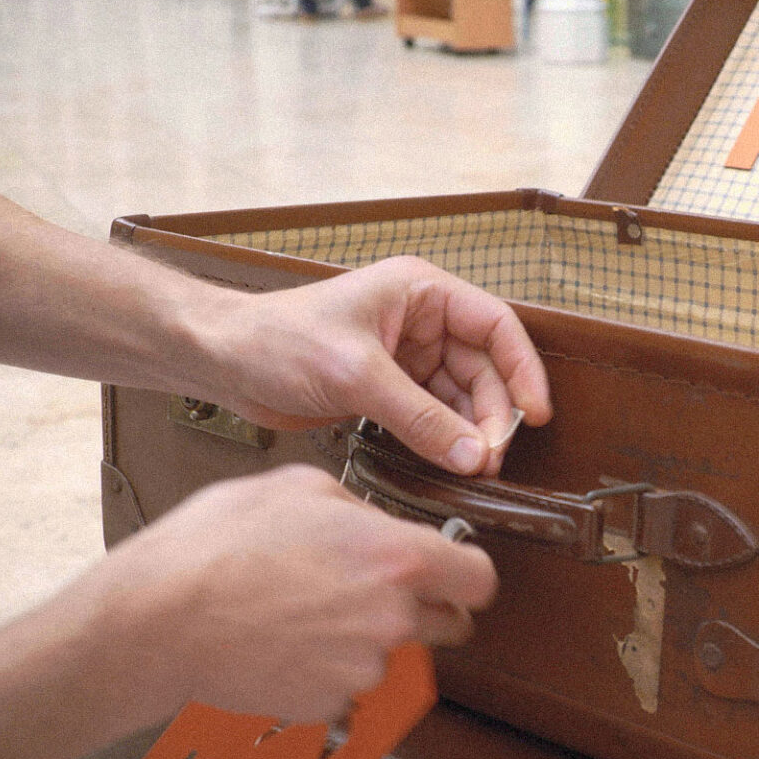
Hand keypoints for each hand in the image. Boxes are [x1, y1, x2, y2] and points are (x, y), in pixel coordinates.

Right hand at [89, 466, 493, 724]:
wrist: (157, 622)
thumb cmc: (215, 548)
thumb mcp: (298, 488)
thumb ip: (359, 509)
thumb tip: (377, 525)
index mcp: (397, 558)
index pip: (481, 580)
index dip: (466, 576)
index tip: (452, 573)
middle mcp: (393, 620)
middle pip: (450, 626)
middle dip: (425, 610)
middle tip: (374, 593)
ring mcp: (363, 670)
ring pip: (395, 658)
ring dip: (369, 642)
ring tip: (307, 615)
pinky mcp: (329, 707)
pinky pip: (349, 691)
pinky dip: (328, 675)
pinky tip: (287, 646)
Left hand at [199, 257, 551, 474]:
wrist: (223, 361)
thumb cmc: (276, 339)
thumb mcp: (357, 374)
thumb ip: (419, 417)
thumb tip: (471, 452)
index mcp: (421, 291)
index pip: (496, 326)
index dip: (522, 369)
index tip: (535, 412)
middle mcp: (421, 321)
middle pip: (484, 368)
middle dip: (492, 413)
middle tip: (491, 455)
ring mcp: (406, 357)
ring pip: (462, 397)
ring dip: (470, 431)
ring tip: (474, 466)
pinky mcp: (389, 389)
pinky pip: (434, 416)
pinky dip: (444, 439)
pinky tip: (449, 462)